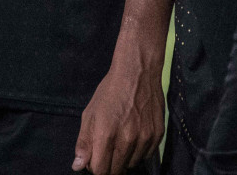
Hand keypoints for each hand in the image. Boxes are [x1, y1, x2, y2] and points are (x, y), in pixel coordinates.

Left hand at [71, 55, 163, 174]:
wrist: (137, 72)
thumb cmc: (110, 92)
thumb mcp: (90, 113)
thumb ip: (84, 142)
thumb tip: (78, 166)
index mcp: (106, 134)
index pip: (100, 171)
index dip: (95, 167)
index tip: (95, 158)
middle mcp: (127, 139)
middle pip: (116, 171)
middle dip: (109, 165)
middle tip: (107, 148)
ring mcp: (145, 138)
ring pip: (132, 164)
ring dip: (124, 158)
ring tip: (121, 138)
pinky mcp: (158, 135)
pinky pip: (146, 155)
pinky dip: (139, 151)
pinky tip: (134, 135)